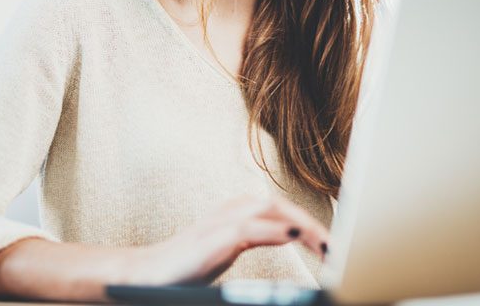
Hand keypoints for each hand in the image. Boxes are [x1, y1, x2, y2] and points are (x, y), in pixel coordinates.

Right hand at [119, 194, 329, 285]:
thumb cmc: (182, 267)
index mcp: (233, 215)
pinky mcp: (211, 239)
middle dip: (309, 220)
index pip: (277, 209)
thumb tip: (287, 237)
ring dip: (300, 223)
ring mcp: (218, 223)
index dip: (306, 220)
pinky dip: (273, 230)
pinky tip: (292, 236)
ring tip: (325, 243)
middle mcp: (227, 213)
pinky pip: (247, 228)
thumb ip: (253, 239)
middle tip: (336, 245)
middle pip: (276, 204)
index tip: (329, 241)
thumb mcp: (225, 252)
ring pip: (267, 209)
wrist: (143, 275)